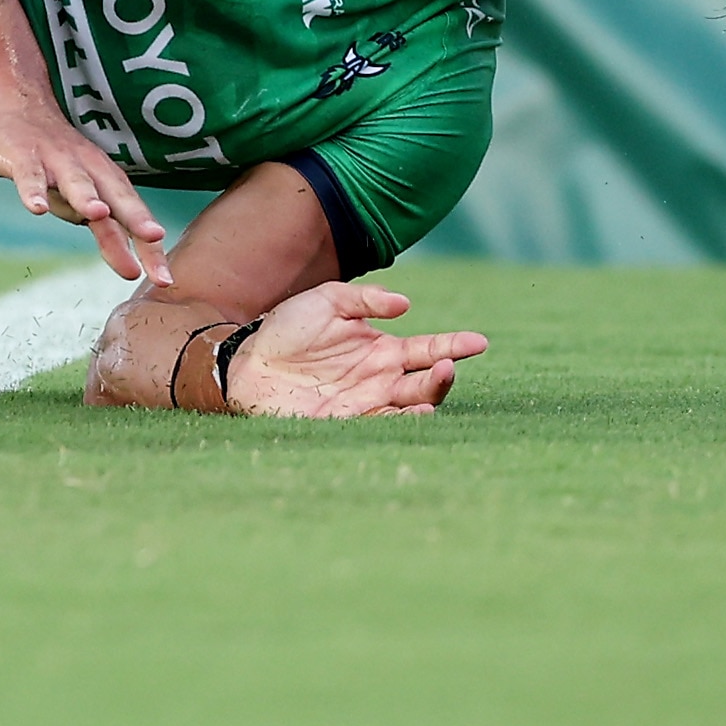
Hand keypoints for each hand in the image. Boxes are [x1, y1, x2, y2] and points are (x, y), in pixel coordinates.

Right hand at [0, 102, 172, 285]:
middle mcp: (88, 170)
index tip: (164, 277)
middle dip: (135, 218)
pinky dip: (34, 191)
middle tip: (154, 237)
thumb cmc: (57, 158)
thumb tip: (125, 256)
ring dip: (87, 196)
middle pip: (115, 197)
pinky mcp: (24, 157)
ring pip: (75, 181)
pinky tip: (37, 209)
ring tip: (97, 213)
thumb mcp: (84, 193)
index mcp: (106, 182)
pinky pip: (30, 176)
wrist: (18, 108)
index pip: (133, 218)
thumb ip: (104, 224)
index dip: (149, 247)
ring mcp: (56, 162)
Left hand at [226, 283, 485, 417]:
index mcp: (380, 349)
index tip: (480, 342)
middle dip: (443, 374)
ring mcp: (366, 402)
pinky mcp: (347, 422)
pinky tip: (418, 411)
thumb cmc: (284, 330)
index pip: (427, 347)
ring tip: (438, 380)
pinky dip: (405, 421)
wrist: (245, 364)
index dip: (454, 345)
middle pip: (426, 380)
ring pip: (412, 405)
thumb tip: (407, 305)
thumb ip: (365, 300)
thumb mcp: (326, 301)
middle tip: (448, 363)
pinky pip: (384, 425)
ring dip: (430, 395)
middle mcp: (379, 378)